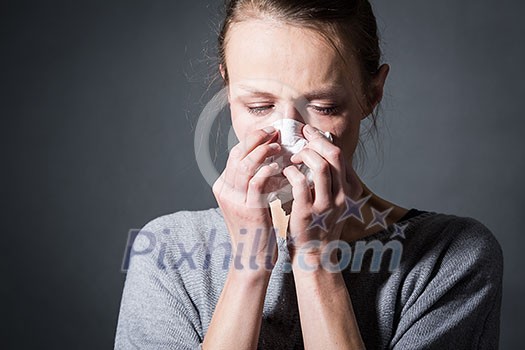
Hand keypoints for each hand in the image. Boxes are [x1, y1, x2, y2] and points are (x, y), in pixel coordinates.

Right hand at [212, 126, 282, 273]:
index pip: (235, 155)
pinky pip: (256, 182)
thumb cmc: (256, 230)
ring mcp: (235, 200)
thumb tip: (268, 161)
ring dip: (263, 151)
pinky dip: (267, 170)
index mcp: (223, 187)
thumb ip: (253, 183)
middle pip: (237, 155)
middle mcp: (225, 191)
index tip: (269, 133)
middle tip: (275, 131)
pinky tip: (278, 166)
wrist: (252, 259)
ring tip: (278, 146)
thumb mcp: (248, 202)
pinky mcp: (248, 210)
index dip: (251, 140)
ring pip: (244, 165)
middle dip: (256, 139)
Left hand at [282, 124, 363, 265]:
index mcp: (349, 189)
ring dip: (304, 155)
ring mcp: (326, 204)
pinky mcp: (308, 213)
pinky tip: (285, 172)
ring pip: (321, 166)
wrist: (314, 254)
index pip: (340, 155)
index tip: (308, 133)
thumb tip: (318, 151)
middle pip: (334, 155)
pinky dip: (291, 172)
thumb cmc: (319, 224)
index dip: (323, 139)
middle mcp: (342, 195)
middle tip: (300, 135)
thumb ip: (330, 179)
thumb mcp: (333, 200)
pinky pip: (300, 183)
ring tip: (292, 157)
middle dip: (315, 140)